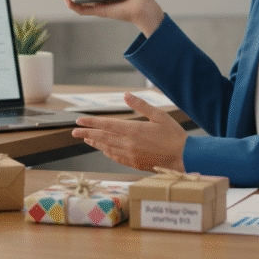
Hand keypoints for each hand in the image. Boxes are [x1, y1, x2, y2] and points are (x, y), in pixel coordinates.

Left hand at [71, 93, 186, 172]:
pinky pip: (116, 157)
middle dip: (87, 133)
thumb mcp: (159, 115)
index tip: (79, 120)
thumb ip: (140, 105)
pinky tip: (103, 150)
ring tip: (86, 139)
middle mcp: (128, 144)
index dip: (91, 122)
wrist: (184, 158)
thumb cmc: (174, 136)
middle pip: (102, 137)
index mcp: (133, 130)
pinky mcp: (135, 163)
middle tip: (74, 131)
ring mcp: (131, 155)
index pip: (106, 125)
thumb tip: (126, 95)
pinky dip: (107, 152)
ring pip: (107, 148)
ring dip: (95, 143)